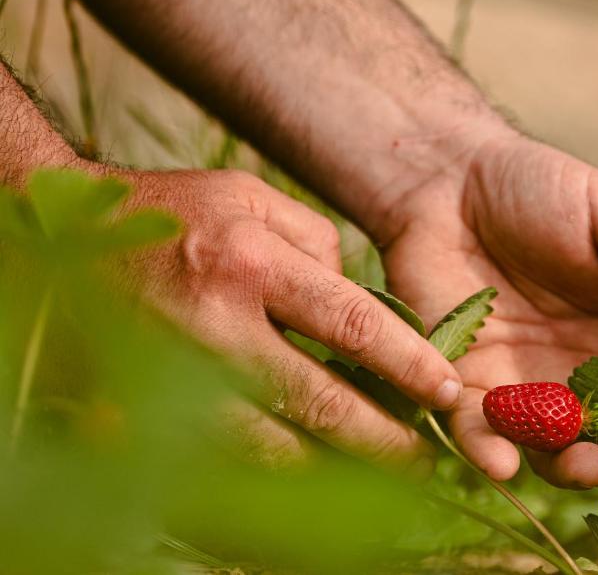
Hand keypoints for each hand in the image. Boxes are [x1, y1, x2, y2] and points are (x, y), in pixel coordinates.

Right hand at [103, 167, 461, 471]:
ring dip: (331, 471)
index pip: (351, 325)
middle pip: (317, 402)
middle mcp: (214, 325)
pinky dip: (270, 478)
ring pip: (269, 448)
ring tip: (379, 478)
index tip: (448, 392)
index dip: (407, 365)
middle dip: (381, 439)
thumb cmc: (175, 212)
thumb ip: (317, 244)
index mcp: (249, 263)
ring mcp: (174, 376)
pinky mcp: (142, 410)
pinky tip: (309, 476)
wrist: (67, 233)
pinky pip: (221, 459)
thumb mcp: (252, 199)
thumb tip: (362, 304)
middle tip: (426, 457)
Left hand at [381, 134, 597, 493]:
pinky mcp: (469, 387)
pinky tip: (503, 462)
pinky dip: (490, 453)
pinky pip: (481, 432)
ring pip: (558, 448)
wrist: (448, 181)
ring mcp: (530, 386)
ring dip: (575, 469)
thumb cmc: (539, 188)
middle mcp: (588, 371)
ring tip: (586, 467)